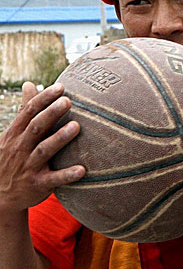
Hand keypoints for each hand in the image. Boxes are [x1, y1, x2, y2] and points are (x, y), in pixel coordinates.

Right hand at [0, 82, 84, 213]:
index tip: (60, 87)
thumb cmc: (13, 156)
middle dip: (51, 114)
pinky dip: (67, 175)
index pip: (29, 112)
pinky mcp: (38, 184)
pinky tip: (82, 170)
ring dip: (59, 138)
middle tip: (68, 101)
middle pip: (36, 128)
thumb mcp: (14, 134)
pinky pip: (54, 179)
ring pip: (44, 150)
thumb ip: (26, 110)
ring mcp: (29, 166)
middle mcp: (21, 148)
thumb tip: (30, 84)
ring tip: (76, 126)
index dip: (44, 99)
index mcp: (16, 134)